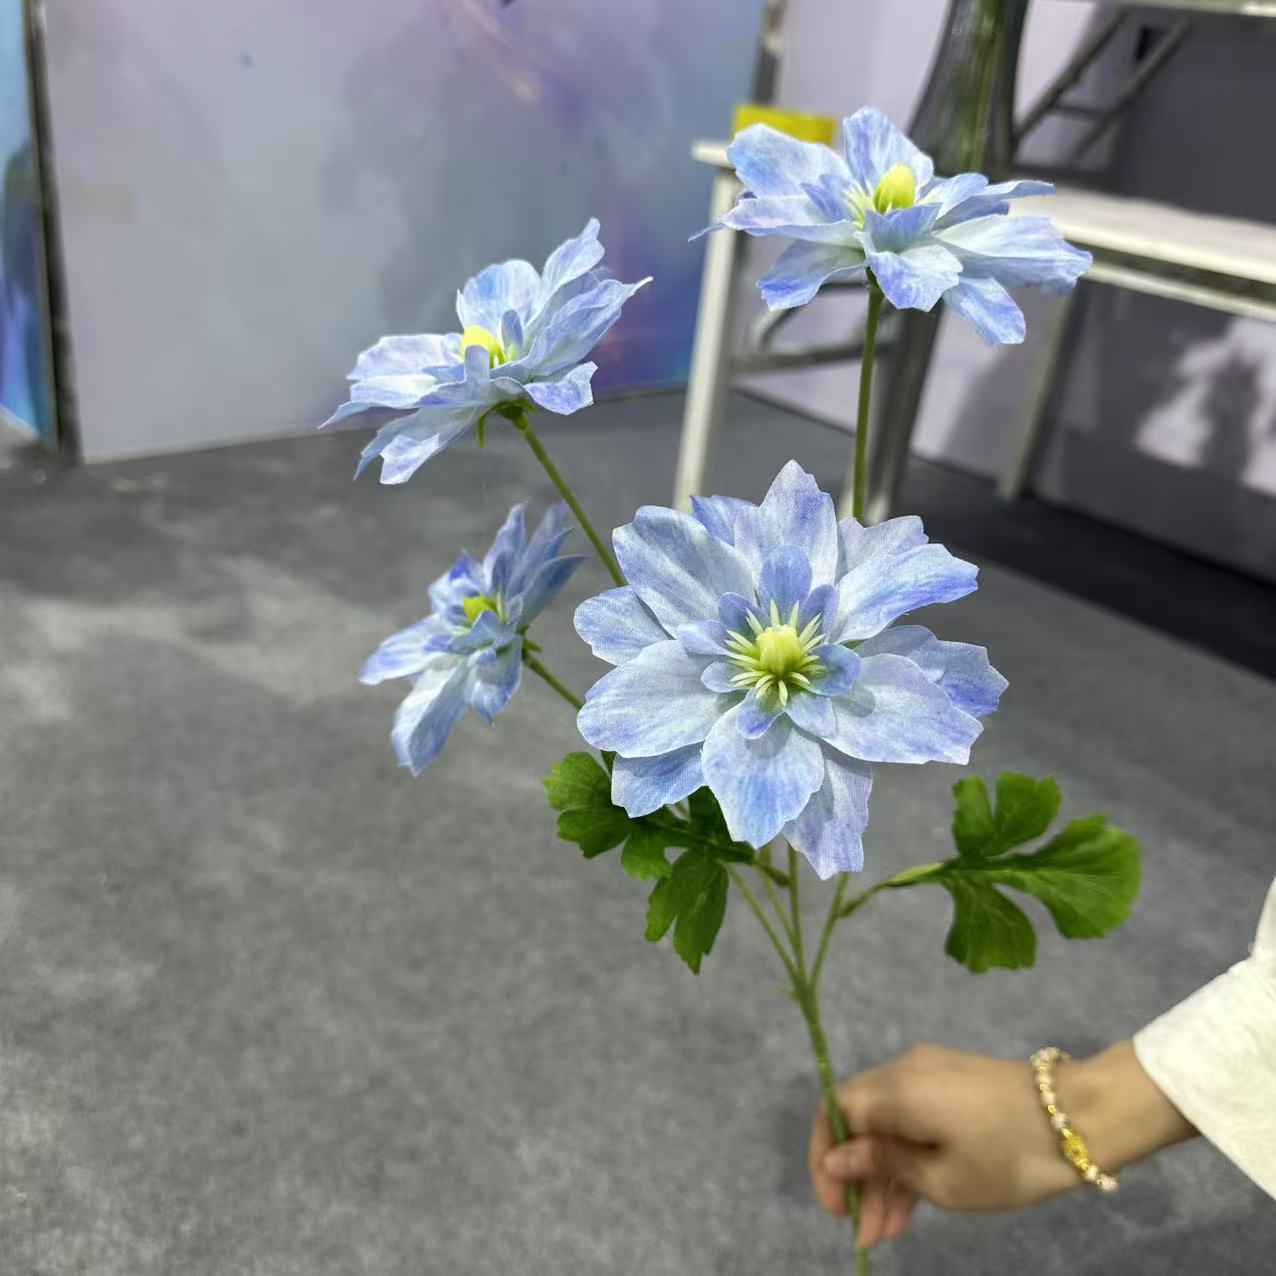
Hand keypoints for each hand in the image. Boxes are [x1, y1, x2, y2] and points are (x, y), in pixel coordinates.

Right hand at [808, 1040, 1194, 1247]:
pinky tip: (910, 1203)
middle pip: (860, 1118)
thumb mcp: (942, 1179)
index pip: (835, 1110)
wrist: (1082, 1118)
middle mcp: (904, 1070)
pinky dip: (908, 1155)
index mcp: (896, 1089)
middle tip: (864, 1232)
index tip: (836, 1207)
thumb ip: (884, 1167)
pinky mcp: (954, 1083)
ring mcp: (931, 1074)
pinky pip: (914, 1117)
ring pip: (889, 1123)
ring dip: (884, 1174)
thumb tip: (837, 1159)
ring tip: (887, 1232)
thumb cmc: (1009, 1156)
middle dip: (857, 1177)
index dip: (824, 1158)